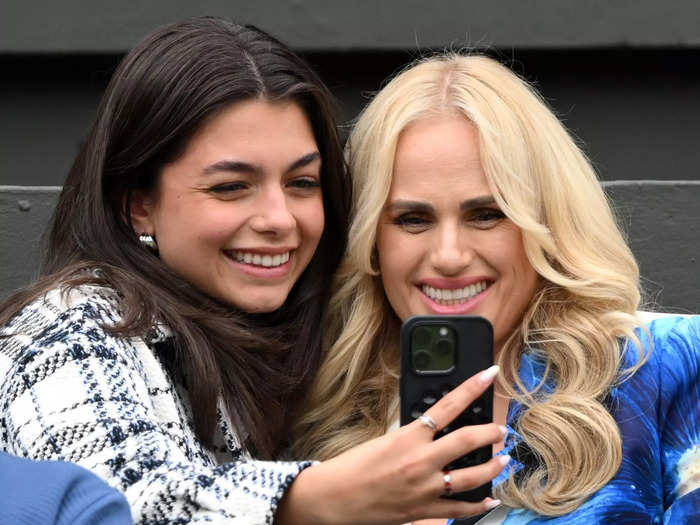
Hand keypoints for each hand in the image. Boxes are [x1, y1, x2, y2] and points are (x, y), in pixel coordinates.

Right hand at [277, 366, 507, 524]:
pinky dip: (479, 505)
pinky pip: (460, 509)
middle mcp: (420, 462)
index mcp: (408, 438)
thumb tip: (436, 430)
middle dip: (490, 433)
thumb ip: (413, 436)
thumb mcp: (384, 440)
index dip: (472, 388)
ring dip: (492, 467)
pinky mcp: (424, 510)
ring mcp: (425, 488)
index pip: (447, 406)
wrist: (335, 497)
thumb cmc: (353, 466)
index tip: (489, 374)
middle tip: (500, 429)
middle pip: (467, 441)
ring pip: (472, 477)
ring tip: (503, 460)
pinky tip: (490, 498)